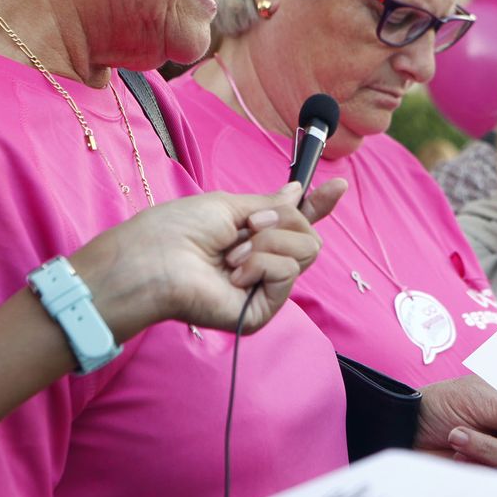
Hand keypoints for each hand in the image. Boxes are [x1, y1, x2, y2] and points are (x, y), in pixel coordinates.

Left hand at [72, 180, 347, 339]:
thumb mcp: (229, 206)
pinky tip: (234, 273)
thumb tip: (297, 191)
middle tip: (248, 227)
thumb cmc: (178, 230)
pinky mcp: (262, 311)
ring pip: (306, 250)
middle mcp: (262, 264)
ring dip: (266, 241)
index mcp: (252, 237)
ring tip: (230, 255)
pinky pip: (288, 271)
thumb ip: (270, 204)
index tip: (340, 186)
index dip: (319, 205)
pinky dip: (261, 262)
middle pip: (309, 235)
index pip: (295, 223)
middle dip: (282, 220)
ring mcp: (264, 289)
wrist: (156, 261)